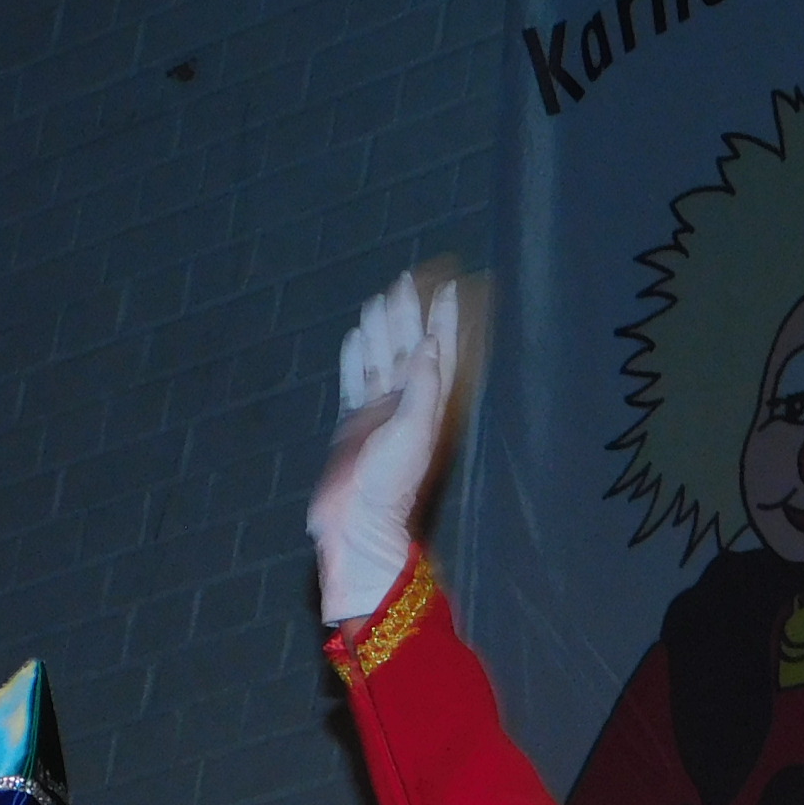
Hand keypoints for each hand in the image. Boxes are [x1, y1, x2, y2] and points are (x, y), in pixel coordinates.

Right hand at [307, 270, 461, 626]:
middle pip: (408, 348)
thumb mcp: (411, 434)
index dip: (444, 319)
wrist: (356, 525)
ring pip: (381, 359)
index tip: (449, 286)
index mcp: (426, 407)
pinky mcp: (353, 426)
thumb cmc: (388, 487)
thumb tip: (431, 344)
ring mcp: (378, 415)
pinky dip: (355, 357)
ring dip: (383, 329)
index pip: (438, 351)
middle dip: (410, 313)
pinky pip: (355, 381)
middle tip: (410, 279)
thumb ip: (421, 388)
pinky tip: (355, 338)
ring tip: (383, 298)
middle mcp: (405, 406)